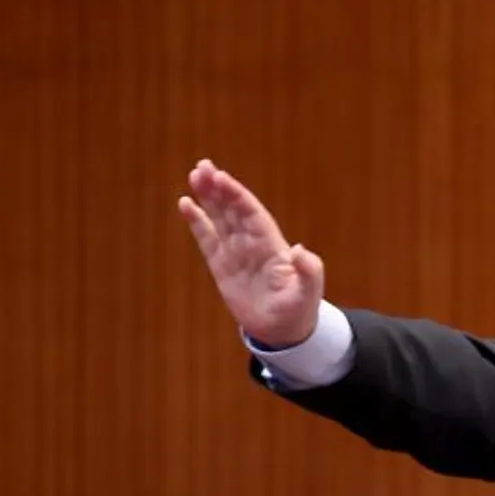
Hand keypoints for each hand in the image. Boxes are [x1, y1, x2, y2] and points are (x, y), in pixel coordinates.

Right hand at [178, 159, 323, 347]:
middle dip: (220, 188)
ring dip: (208, 197)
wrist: (284, 329)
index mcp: (272, 245)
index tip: (222, 178)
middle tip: (203, 166)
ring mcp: (236, 252)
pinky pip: (207, 238)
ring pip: (220, 217)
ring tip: (195, 175)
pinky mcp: (222, 265)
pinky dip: (197, 221)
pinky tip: (185, 203)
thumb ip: (308, 270)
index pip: (252, 214)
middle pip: (233, 209)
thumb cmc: (299, 309)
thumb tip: (300, 250)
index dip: (237, 196)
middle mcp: (253, 243)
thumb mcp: (308, 292)